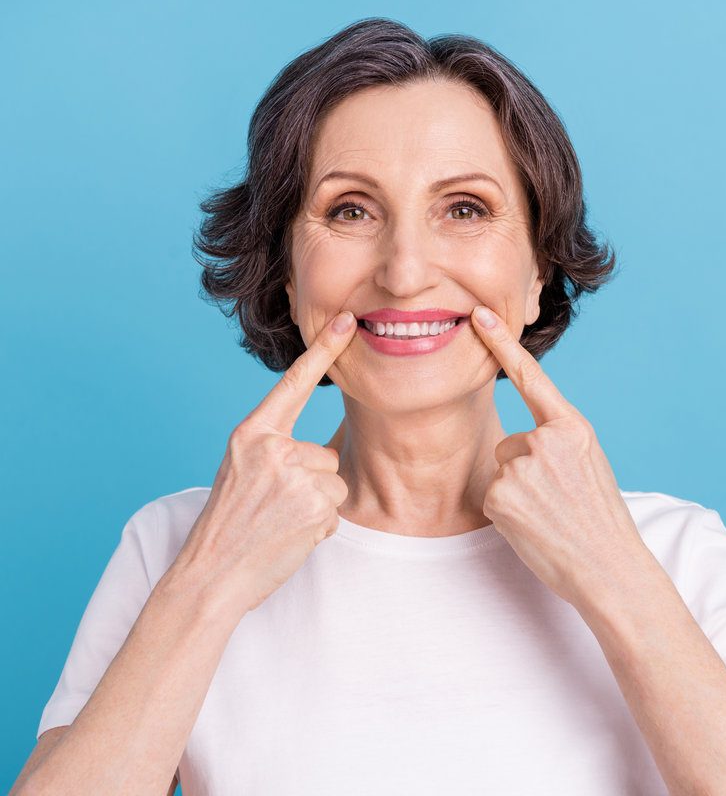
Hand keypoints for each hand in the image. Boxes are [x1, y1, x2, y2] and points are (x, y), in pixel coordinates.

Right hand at [170, 311, 357, 616]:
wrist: (210, 575)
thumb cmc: (228, 524)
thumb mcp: (243, 471)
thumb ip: (278, 449)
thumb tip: (333, 438)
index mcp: (250, 434)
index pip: (292, 384)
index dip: (322, 351)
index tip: (344, 321)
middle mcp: (272, 448)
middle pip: (326, 453)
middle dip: (312, 481)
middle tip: (276, 507)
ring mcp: (294, 476)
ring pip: (335, 482)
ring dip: (317, 505)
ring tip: (281, 521)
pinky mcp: (315, 506)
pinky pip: (336, 510)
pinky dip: (319, 527)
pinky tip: (289, 536)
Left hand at [470, 305, 648, 607]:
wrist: (609, 568)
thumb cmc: (600, 518)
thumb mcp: (590, 463)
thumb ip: (558, 439)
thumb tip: (523, 441)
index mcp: (572, 428)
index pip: (532, 377)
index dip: (502, 344)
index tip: (479, 316)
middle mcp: (546, 440)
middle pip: (511, 441)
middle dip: (525, 468)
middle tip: (556, 499)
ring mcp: (522, 468)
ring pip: (502, 469)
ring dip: (517, 491)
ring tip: (548, 514)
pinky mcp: (501, 495)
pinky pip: (494, 495)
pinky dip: (508, 512)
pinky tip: (534, 526)